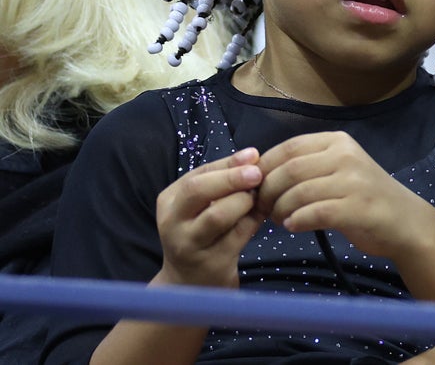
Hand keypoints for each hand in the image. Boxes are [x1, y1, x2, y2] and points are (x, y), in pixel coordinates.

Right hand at [155, 147, 264, 288]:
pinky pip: (239, 235)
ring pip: (218, 215)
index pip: (197, 174)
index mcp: (169, 202)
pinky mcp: (213, 263)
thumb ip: (223, 179)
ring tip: (257, 198)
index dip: (228, 163)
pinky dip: (255, 220)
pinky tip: (262, 215)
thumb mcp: (202, 204)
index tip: (255, 155)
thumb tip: (253, 154)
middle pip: (198, 191)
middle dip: (232, 178)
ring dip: (244, 202)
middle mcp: (172, 224)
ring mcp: (190, 246)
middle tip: (258, 174)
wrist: (189, 283)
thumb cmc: (200, 232)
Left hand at [254, 131, 415, 259]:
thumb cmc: (364, 196)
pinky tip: (293, 226)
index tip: (254, 186)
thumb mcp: (339, 170)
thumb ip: (308, 167)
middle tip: (261, 208)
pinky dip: (297, 221)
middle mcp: (346, 156)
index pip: (289, 147)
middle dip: (267, 191)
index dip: (265, 167)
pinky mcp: (357, 208)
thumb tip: (260, 174)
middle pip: (290, 170)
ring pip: (299, 193)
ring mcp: (354, 181)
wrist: (405, 221)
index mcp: (338, 142)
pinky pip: (314, 214)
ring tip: (278, 219)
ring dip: (279, 210)